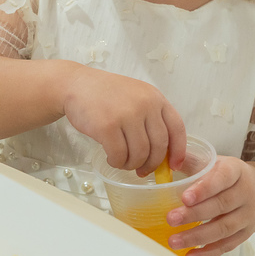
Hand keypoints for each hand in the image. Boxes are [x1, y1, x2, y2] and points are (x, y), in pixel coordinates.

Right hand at [61, 65, 185, 175]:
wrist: (76, 85)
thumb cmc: (106, 94)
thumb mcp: (136, 96)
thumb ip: (151, 118)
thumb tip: (163, 154)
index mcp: (155, 98)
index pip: (176, 129)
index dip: (178, 151)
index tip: (173, 166)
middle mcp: (144, 105)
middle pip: (159, 146)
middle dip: (152, 164)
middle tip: (142, 171)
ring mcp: (126, 115)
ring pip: (139, 154)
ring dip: (132, 164)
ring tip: (123, 162)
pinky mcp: (107, 126)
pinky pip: (119, 155)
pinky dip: (117, 162)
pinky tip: (112, 158)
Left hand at [165, 156, 254, 255]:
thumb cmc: (226, 176)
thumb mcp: (213, 162)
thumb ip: (191, 160)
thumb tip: (166, 159)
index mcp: (236, 171)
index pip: (222, 179)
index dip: (204, 189)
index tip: (185, 198)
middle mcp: (246, 194)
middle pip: (221, 206)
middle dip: (194, 215)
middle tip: (170, 219)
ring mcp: (248, 216)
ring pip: (224, 229)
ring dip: (197, 237)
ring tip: (174, 241)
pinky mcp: (245, 234)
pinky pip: (227, 246)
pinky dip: (208, 253)